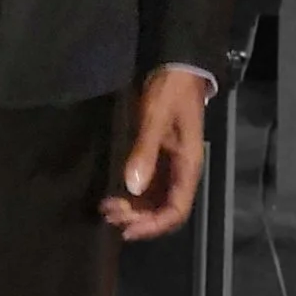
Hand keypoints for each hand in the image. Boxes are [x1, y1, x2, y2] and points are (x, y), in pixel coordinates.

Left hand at [103, 68, 208, 241]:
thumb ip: (144, 151)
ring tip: (107, 209)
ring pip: (153, 199)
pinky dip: (131, 194)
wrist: (178, 65)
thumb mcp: (156, 117)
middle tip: (110, 215)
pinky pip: (147, 184)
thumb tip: (132, 188)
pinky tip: (113, 195)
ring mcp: (170, 164)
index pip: (176, 210)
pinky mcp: (159, 154)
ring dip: (133, 208)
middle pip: (163, 208)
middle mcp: (181, 170)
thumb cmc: (171, 90)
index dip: (154, 225)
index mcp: (188, 166)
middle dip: (138, 218)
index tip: (128, 230)